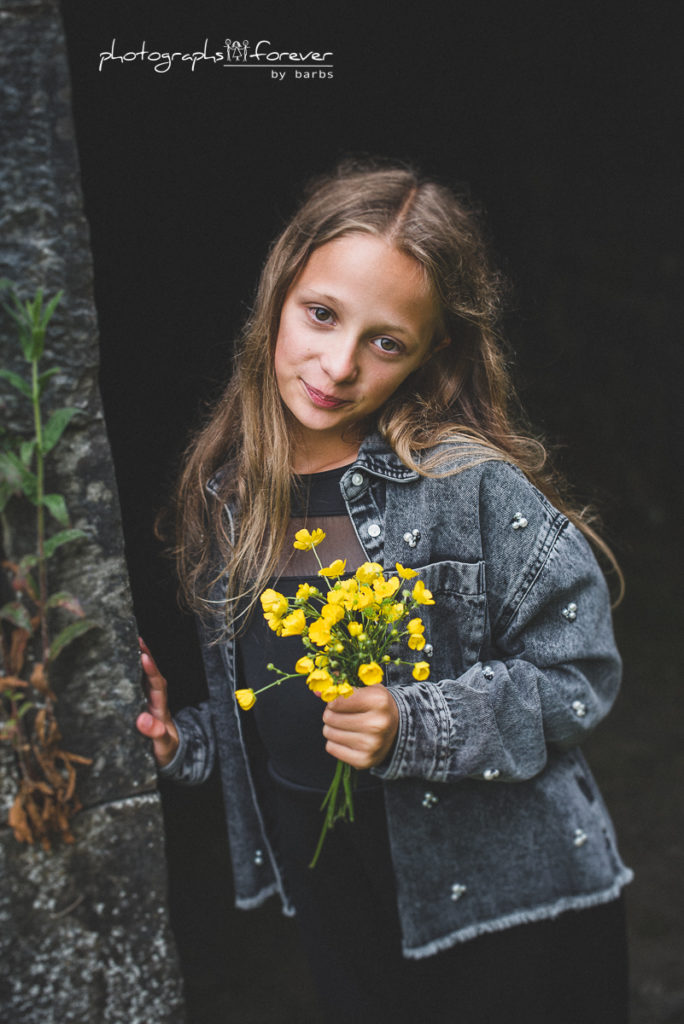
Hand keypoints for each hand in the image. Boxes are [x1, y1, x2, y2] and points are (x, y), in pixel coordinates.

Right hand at [136, 637, 179, 768]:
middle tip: (136, 639)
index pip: (157, 685)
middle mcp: (155, 701)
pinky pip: (135, 687)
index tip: (144, 656)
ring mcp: (148, 703)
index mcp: (161, 708)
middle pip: (151, 675)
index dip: (151, 671)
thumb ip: (156, 734)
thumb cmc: (167, 750)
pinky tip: (119, 665)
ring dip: (138, 662)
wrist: (169, 755)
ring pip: (143, 679)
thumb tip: (142, 719)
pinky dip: (130, 675)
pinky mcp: (140, 707)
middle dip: (145, 657)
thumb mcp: (163, 745)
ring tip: (129, 644)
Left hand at [322, 684, 398, 769]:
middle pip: (330, 717)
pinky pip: (331, 748)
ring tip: (347, 725)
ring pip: (328, 732)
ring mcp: (371, 745)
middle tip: (344, 713)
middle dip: (331, 713)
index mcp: (378, 701)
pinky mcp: (363, 760)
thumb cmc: (376, 705)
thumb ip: (340, 683)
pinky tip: (348, 738)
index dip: (333, 699)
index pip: (336, 700)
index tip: (339, 699)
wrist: (397, 729)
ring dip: (333, 727)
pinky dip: (335, 742)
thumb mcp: (365, 687)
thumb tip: (317, 690)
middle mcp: (376, 724)